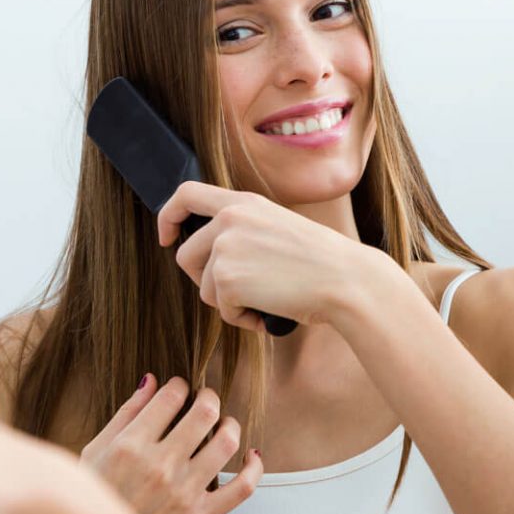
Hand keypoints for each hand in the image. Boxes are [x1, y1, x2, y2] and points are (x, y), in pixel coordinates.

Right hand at [80, 373, 261, 513]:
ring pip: (227, 442)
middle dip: (209, 396)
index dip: (179, 384)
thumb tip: (151, 380)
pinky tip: (250, 455)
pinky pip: (242, 487)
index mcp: (130, 446)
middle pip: (205, 412)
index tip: (180, 389)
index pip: (171, 396)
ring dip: (230, 425)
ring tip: (222, 425)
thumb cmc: (95, 499)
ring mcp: (183, 493)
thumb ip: (125, 414)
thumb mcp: (95, 452)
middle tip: (205, 399)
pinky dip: (254, 467)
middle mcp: (159, 466)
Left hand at [156, 181, 365, 331]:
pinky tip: (269, 313)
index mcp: (244, 202)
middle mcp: (230, 219)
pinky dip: (243, 319)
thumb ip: (245, 231)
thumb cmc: (322, 262)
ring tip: (266, 301)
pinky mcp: (227, 279)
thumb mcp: (279, 228)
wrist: (346, 280)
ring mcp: (226, 248)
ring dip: (231, 303)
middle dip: (206, 280)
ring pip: (205, 289)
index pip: (187, 194)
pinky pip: (222, 311)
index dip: (168, 215)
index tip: (167, 237)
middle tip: (239, 292)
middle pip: (186, 255)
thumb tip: (216, 257)